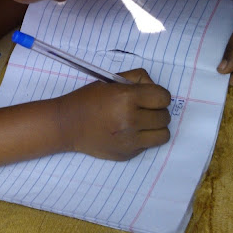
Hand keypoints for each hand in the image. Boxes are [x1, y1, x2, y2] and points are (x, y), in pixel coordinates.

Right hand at [56, 69, 170, 160]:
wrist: (67, 125)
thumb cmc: (88, 100)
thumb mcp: (110, 81)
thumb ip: (136, 79)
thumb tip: (154, 88)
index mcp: (127, 98)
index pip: (163, 97)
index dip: (159, 95)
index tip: (150, 96)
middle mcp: (131, 120)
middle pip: (165, 116)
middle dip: (157, 110)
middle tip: (143, 109)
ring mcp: (130, 140)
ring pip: (163, 134)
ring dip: (156, 127)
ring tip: (142, 122)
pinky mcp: (128, 153)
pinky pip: (149, 145)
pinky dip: (143, 138)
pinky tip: (129, 132)